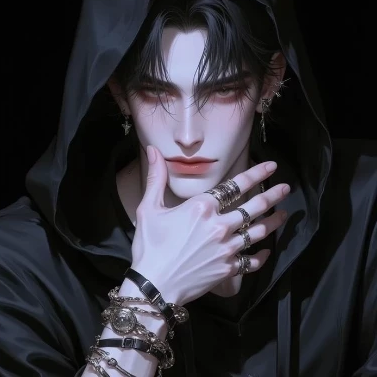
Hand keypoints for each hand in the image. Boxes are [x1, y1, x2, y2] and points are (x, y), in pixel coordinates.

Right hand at [130, 145, 288, 305]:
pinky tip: (267, 251)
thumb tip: (153, 150)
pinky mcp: (228, 268)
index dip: (256, 174)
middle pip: (254, 207)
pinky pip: (252, 261)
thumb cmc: (149, 246)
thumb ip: (156, 177)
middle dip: (273, 195)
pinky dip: (261, 257)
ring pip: (259, 232)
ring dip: (274, 221)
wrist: (153, 286)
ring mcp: (227, 248)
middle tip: (286, 188)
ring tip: (285, 214)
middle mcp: (220, 225)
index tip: (271, 167)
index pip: (234, 185)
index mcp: (202, 207)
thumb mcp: (149, 208)